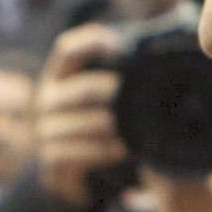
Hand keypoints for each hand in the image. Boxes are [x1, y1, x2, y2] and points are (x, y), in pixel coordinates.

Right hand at [31, 23, 131, 205]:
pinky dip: (104, 151)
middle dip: (112, 92)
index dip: (92, 43)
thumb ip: (119, 70)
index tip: (120, 45)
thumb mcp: (99, 96)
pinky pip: (80, 153)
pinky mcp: (51, 160)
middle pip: (83, 90)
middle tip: (138, 95)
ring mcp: (45, 132)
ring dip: (115, 127)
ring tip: (138, 128)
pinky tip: (123, 150)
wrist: (69, 170)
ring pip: (85, 124)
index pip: (68, 49)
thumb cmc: (93, 123)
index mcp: (58, 76)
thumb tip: (166, 41)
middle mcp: (45, 100)